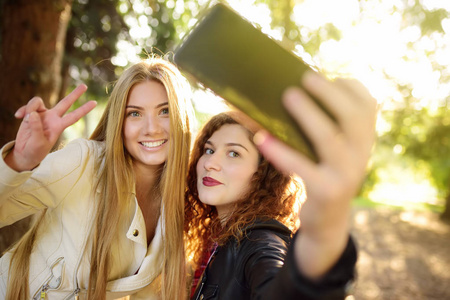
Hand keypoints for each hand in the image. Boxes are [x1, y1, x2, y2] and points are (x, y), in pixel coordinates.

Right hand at [5, 85, 96, 171]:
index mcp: (58, 126)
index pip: (73, 116)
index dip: (83, 110)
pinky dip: (22, 110)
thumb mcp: (38, 143)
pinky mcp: (31, 114)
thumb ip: (36, 128)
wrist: (24, 153)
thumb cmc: (35, 151)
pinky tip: (17, 116)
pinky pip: (28, 106)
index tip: (95, 103)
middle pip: (65, 103)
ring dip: (30, 107)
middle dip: (75, 94)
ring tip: (24, 119)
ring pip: (38, 102)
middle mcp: (53, 118)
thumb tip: (33, 113)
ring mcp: (42, 115)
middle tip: (85, 86)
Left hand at [254, 71, 376, 277]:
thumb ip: (325, 122)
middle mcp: (362, 154)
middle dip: (328, 94)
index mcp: (364, 140)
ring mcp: (347, 174)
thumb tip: (289, 90)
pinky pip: (301, 166)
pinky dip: (280, 151)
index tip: (325, 75)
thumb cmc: (323, 172)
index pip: (367, 105)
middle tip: (304, 77)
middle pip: (352, 117)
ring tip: (287, 95)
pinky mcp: (327, 191)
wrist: (328, 220)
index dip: (349, 87)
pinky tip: (260, 136)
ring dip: (308, 114)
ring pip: (329, 139)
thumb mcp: (332, 149)